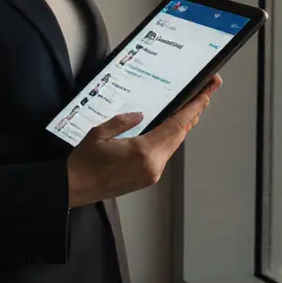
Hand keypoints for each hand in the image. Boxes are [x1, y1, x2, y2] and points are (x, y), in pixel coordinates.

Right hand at [66, 74, 221, 207]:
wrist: (75, 187)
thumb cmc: (84, 161)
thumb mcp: (99, 133)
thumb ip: (123, 121)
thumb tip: (140, 115)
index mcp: (143, 151)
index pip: (175, 126)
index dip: (193, 109)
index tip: (206, 95)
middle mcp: (153, 164)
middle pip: (179, 136)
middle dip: (193, 115)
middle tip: (203, 95)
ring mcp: (152, 174)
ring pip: (173, 146)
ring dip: (182, 127)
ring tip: (190, 109)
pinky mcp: (147, 178)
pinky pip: (164, 154)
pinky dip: (170, 139)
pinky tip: (170, 129)